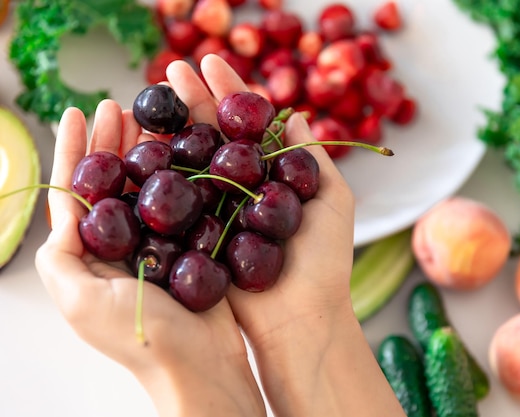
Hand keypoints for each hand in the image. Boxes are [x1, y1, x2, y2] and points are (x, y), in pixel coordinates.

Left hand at [35, 60, 265, 416]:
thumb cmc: (139, 339)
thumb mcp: (81, 301)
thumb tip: (61, 214)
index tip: (78, 112)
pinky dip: (183, 172)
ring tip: (150, 116)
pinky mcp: (191, 245)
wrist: (199, 366)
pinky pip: (183, 200)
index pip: (76, 192)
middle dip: (112, 141)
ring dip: (148, 149)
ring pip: (149, 184)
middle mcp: (121, 244)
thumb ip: (60, 257)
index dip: (74, 150)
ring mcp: (158, 243)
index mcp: (89, 254)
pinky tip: (187, 149)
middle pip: (113, 180)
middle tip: (119, 105)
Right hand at [165, 55, 404, 416]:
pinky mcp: (193, 239)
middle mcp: (239, 190)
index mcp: (271, 177)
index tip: (212, 63)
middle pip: (213, 137)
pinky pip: (174, 201)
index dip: (231, 94)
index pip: (247, 127)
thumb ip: (315, 158)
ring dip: (171, 128)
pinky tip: (144, 142)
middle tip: (171, 69)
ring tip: (151, 96)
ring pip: (189, 163)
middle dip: (193, 101)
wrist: (299, 320)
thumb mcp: (334, 202)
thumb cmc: (324, 263)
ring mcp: (214, 213)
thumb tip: (296, 112)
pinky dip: (160, 172)